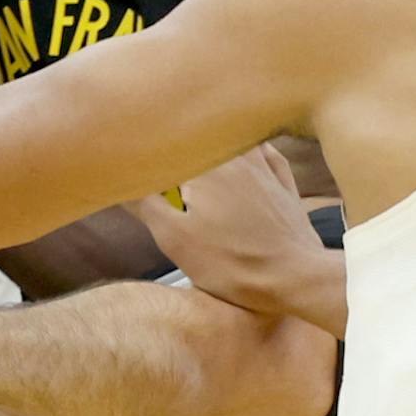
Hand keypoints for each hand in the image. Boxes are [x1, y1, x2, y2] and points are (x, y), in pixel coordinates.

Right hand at [125, 144, 343, 326]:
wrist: (295, 278)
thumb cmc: (231, 262)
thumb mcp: (175, 238)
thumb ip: (145, 203)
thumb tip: (120, 180)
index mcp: (205, 163)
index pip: (167, 144)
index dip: (147, 147)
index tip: (128, 151)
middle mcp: (236, 154)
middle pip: (200, 138)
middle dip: (178, 142)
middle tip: (158, 146)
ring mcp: (265, 167)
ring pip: (234, 139)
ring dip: (215, 139)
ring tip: (197, 144)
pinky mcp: (284, 185)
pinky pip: (265, 154)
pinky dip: (250, 149)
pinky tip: (245, 150)